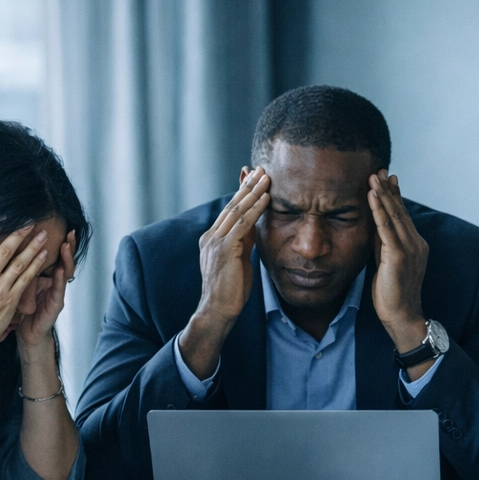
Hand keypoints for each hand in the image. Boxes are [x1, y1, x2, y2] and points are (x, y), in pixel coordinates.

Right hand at [0, 227, 51, 355]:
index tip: (2, 216)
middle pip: (4, 252)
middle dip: (18, 234)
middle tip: (29, 221)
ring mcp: (0, 290)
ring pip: (19, 264)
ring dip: (32, 247)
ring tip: (42, 234)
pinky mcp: (12, 299)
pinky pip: (26, 279)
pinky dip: (36, 265)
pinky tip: (43, 253)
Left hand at [17, 229, 75, 353]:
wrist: (27, 333)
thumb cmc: (22, 309)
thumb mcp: (18, 285)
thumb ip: (17, 269)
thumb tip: (3, 248)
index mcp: (43, 275)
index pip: (52, 254)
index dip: (55, 241)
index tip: (58, 227)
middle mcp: (53, 282)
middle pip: (64, 259)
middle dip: (68, 245)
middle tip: (70, 232)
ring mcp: (56, 293)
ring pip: (65, 272)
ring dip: (67, 258)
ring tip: (67, 245)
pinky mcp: (55, 305)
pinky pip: (59, 290)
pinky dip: (60, 279)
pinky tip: (61, 270)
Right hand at [180, 170, 270, 377]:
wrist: (218, 311)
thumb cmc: (230, 291)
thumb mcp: (239, 261)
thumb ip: (243, 243)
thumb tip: (254, 227)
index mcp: (212, 238)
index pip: (230, 210)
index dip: (242, 192)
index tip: (255, 177)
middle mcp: (210, 236)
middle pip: (232, 204)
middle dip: (248, 185)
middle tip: (262, 168)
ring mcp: (215, 242)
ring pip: (237, 210)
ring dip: (254, 191)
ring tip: (267, 176)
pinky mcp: (224, 249)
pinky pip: (242, 224)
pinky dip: (255, 209)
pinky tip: (266, 198)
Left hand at [368, 170, 429, 353]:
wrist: (402, 316)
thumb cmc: (392, 294)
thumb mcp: (385, 262)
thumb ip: (381, 243)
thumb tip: (373, 225)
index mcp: (415, 244)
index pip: (403, 215)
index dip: (395, 196)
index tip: (388, 178)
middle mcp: (416, 243)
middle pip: (400, 210)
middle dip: (389, 189)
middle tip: (380, 169)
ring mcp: (409, 248)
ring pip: (394, 215)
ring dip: (383, 193)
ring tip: (374, 176)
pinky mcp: (398, 256)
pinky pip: (387, 228)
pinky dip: (379, 209)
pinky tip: (373, 195)